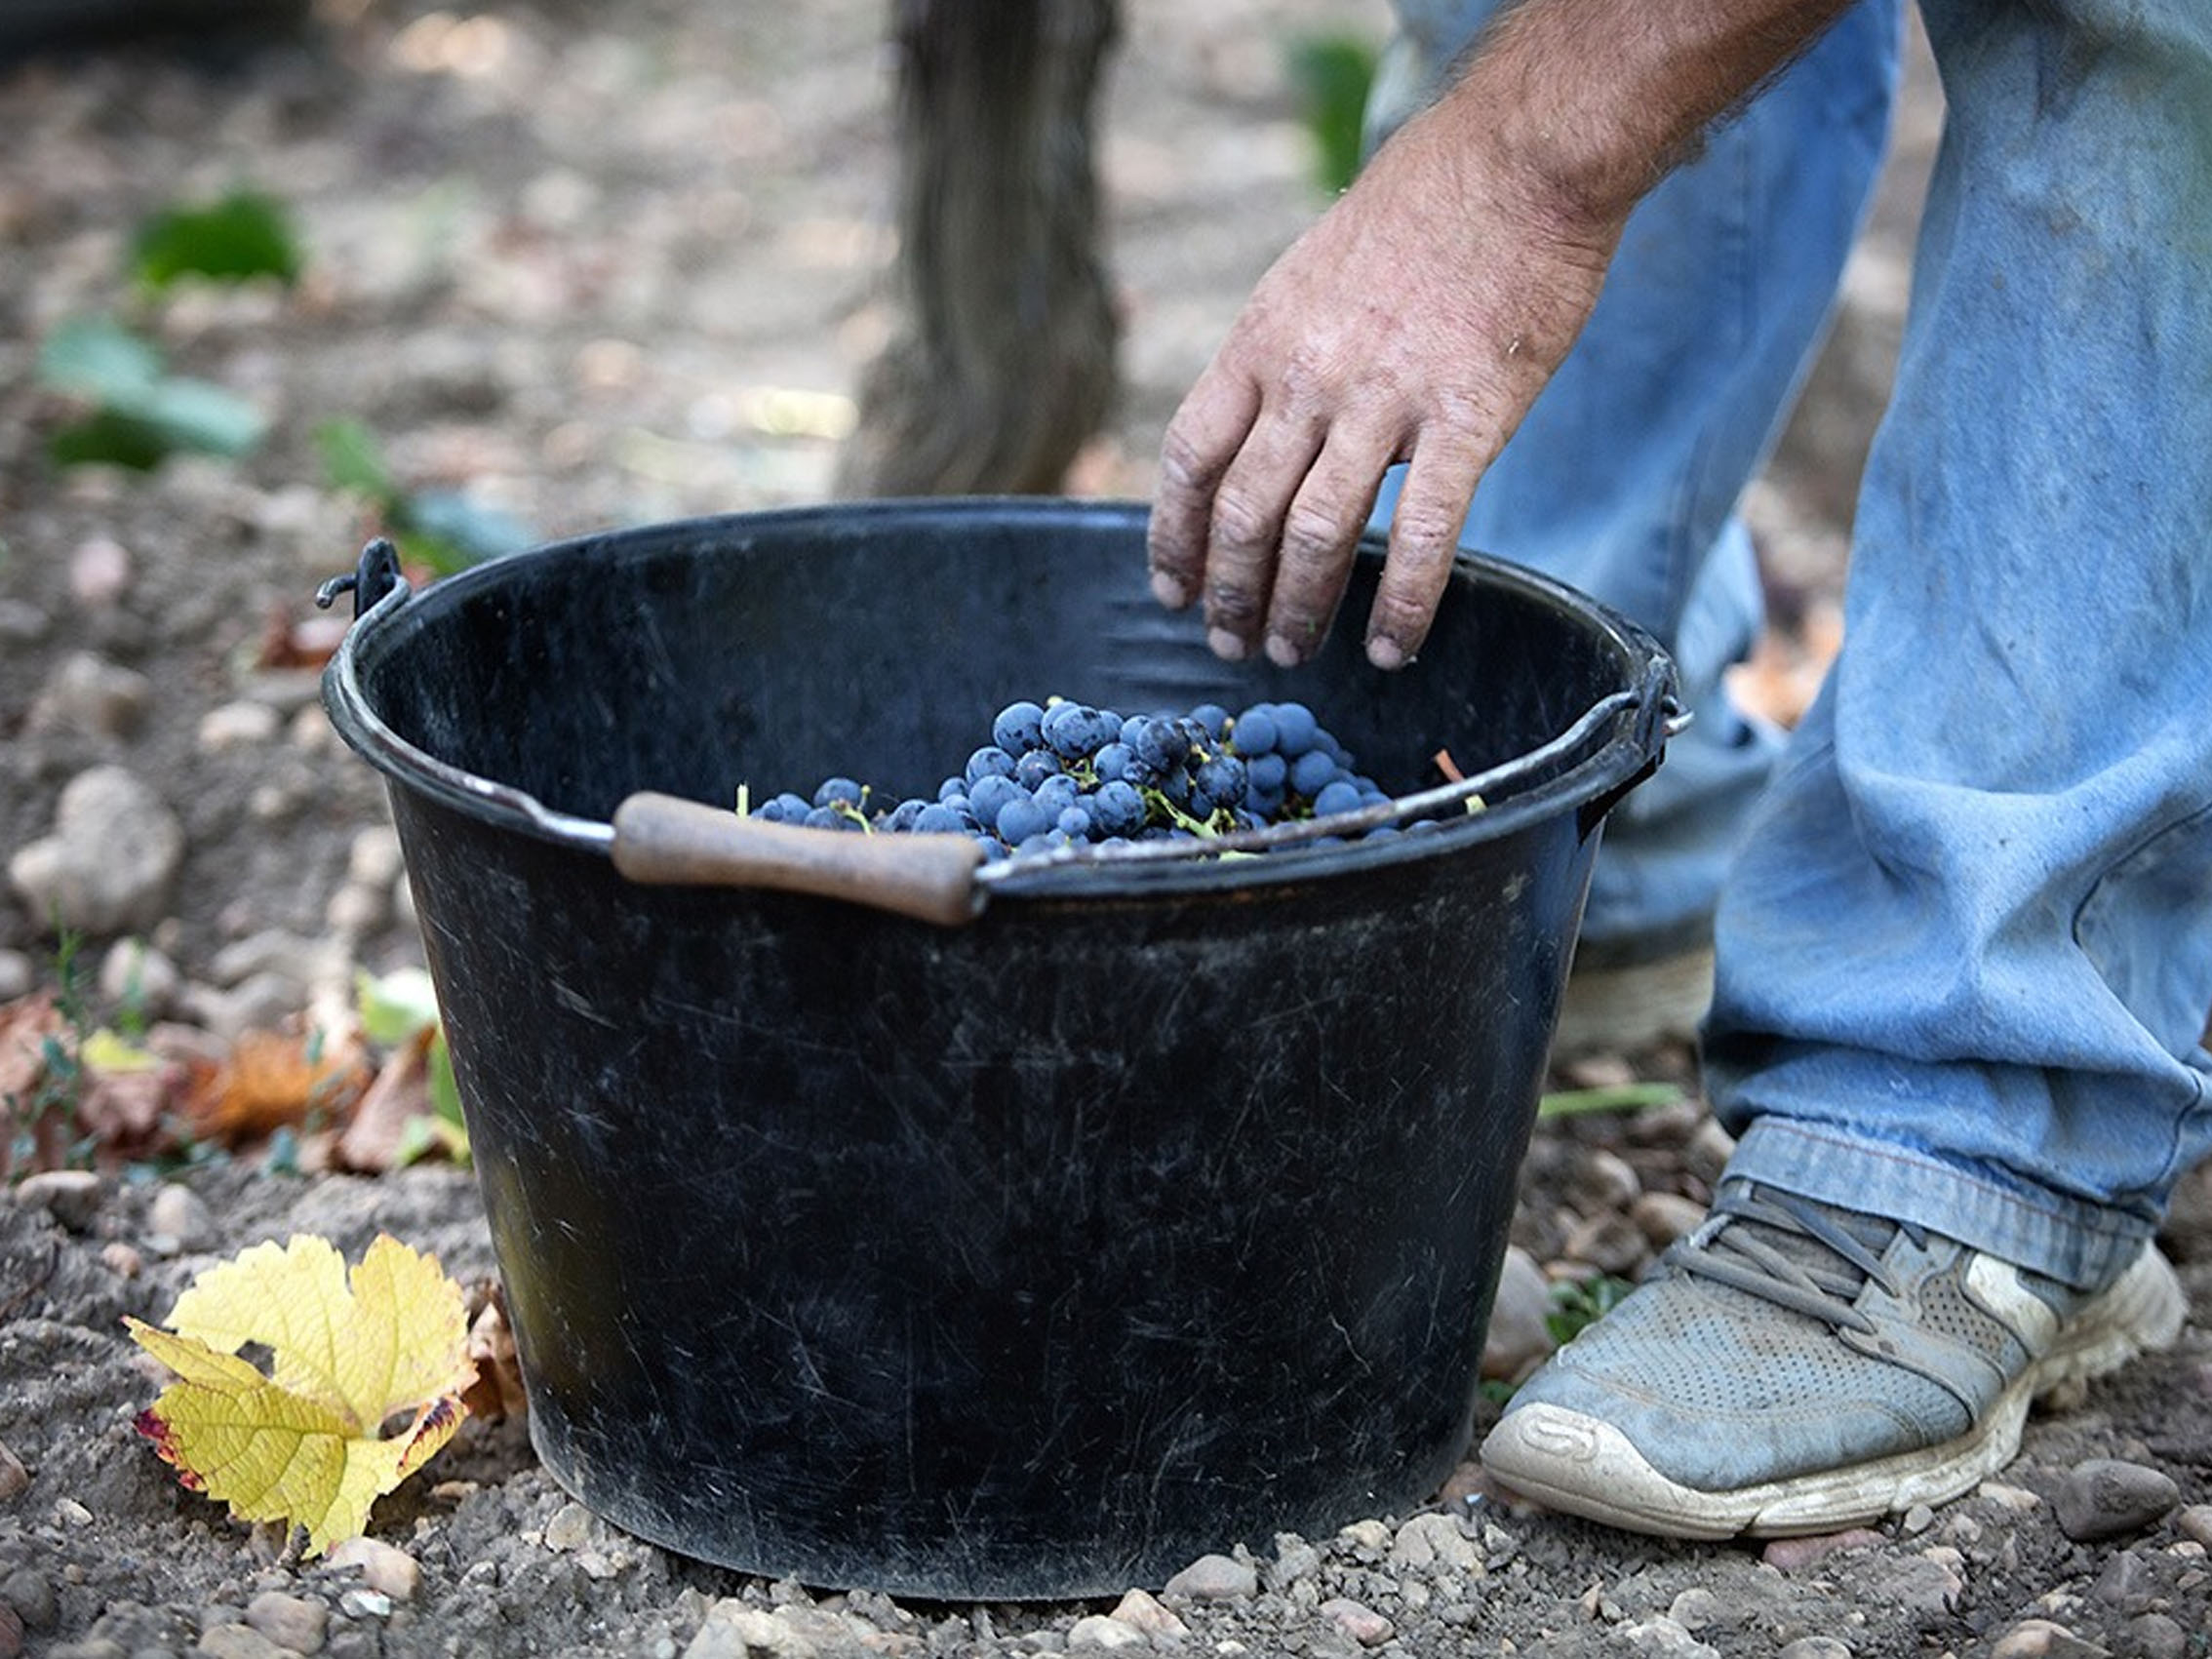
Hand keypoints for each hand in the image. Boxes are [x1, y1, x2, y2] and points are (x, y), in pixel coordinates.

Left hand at [1145, 87, 1620, 669]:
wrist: (1520, 161)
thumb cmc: (1421, 213)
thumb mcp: (1309, 276)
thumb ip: (1280, 358)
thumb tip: (1256, 437)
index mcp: (1262, 340)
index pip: (1191, 457)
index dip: (1173, 537)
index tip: (1172, 590)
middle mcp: (1308, 376)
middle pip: (1244, 512)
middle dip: (1230, 594)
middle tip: (1234, 646)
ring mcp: (1385, 399)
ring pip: (1317, 535)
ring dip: (1299, 609)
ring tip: (1293, 652)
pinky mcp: (1467, 418)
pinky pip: (1422, 534)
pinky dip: (1402, 605)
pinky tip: (1393, 648)